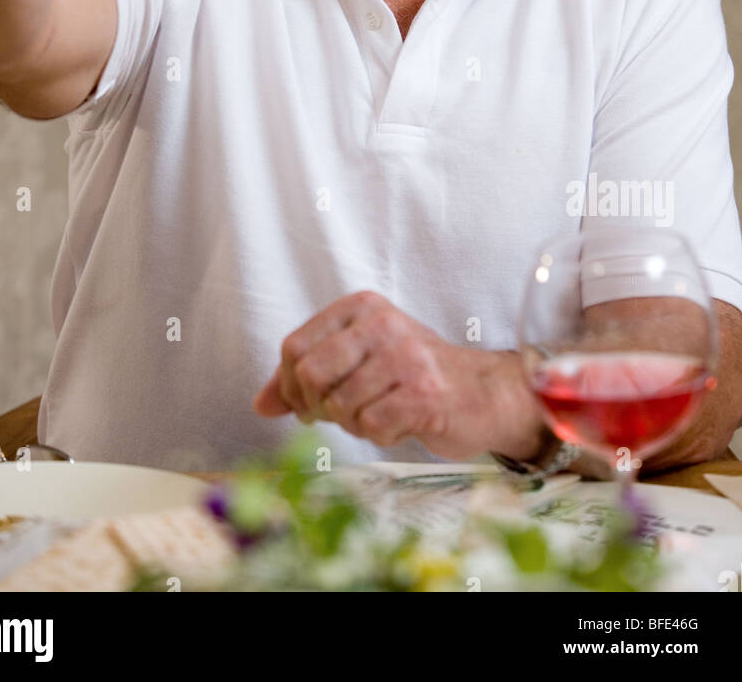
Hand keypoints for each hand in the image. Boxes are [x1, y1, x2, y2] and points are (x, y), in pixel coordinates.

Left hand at [252, 290, 542, 459]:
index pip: (294, 346)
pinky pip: (372, 426)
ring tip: (379, 412)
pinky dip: (380, 435)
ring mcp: (404, 356)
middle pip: (311, 374)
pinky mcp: (423, 392)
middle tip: (338, 414)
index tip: (307, 403)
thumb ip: (304, 378)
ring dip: (353, 423)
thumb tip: (260, 405)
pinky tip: (400, 422)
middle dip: (316, 407)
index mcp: (360, 307)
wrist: (480, 392)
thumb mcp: (356, 361)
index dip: (291, 385)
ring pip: (340, 406)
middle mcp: (381, 323)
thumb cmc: (411, 376)